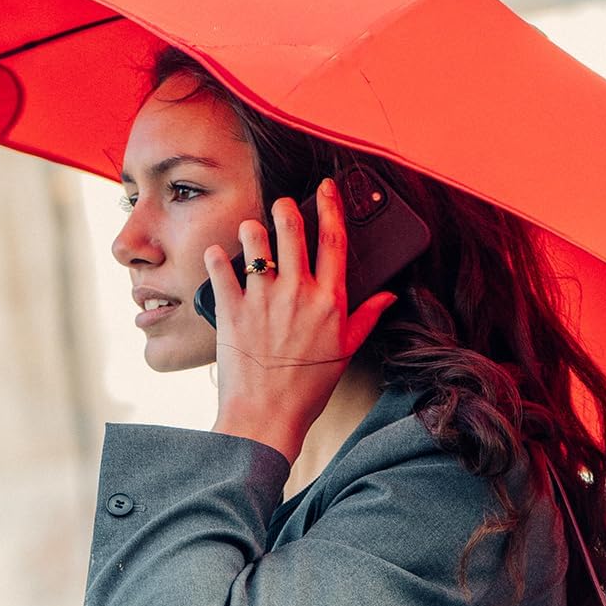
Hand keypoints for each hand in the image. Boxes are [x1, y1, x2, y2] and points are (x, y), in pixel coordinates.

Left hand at [204, 177, 398, 443]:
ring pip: (254, 241)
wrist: (267, 416)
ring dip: (252, 230)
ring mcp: (262, 298)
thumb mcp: (345, 352)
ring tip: (251, 232)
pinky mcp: (231, 308)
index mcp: (329, 301)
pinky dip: (216, 257)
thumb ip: (366, 318)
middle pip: (292, 228)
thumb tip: (388, 296)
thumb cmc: (307, 389)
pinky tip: (217, 255)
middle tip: (281, 205)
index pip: (334, 239)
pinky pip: (219, 268)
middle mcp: (297, 292)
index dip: (331, 206)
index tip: (326, 188)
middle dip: (285, 208)